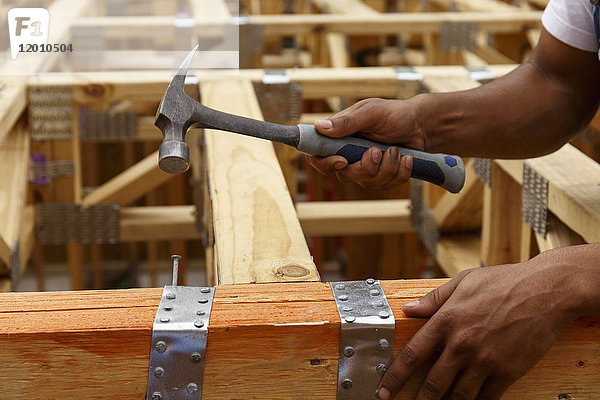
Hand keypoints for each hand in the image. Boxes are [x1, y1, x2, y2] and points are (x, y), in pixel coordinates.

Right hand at [306, 98, 425, 189]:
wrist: (421, 125)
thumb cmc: (394, 114)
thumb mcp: (371, 112)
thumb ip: (346, 121)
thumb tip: (319, 126)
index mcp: (339, 137)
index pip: (317, 157)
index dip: (324, 164)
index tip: (342, 160)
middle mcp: (348, 155)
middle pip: (343, 175)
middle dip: (364, 167)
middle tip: (378, 151)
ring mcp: (365, 168)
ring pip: (367, 182)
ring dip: (387, 167)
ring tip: (396, 150)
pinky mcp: (381, 177)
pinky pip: (386, 185)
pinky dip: (400, 172)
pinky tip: (406, 159)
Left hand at [377, 250, 588, 399]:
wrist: (546, 291)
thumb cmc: (504, 282)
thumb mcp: (463, 282)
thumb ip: (434, 299)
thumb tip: (408, 309)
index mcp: (447, 320)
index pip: (413, 354)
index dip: (395, 376)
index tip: (383, 390)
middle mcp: (462, 343)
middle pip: (432, 382)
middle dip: (417, 399)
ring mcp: (485, 360)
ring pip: (458, 395)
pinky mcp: (507, 371)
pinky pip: (486, 398)